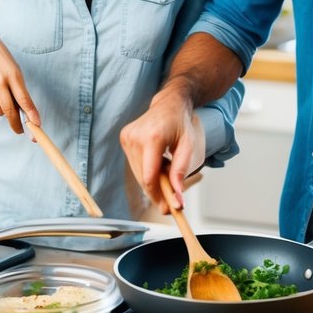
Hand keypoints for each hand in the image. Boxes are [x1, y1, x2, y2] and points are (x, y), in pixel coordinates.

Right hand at [0, 29, 39, 133]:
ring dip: (3, 110)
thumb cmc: (5, 63)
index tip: (37, 125)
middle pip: (9, 110)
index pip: (24, 99)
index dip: (31, 114)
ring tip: (3, 96)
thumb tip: (25, 115)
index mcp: (13, 75)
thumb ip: (20, 92)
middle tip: (21, 130)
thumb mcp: (16, 72)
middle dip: (16, 124)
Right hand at [120, 85, 204, 211]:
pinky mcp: (124, 138)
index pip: (149, 176)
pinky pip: (135, 165)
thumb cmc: (181, 123)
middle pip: (143, 178)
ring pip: (138, 174)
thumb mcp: (189, 146)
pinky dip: (147, 170)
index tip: (169, 208)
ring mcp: (127, 137)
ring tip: (168, 172)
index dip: (158, 195)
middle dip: (157, 192)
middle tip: (172, 201)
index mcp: (152, 137)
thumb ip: (181, 171)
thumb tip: (177, 197)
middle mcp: (135, 136)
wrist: (170, 103)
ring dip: (153, 181)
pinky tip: (159, 163)